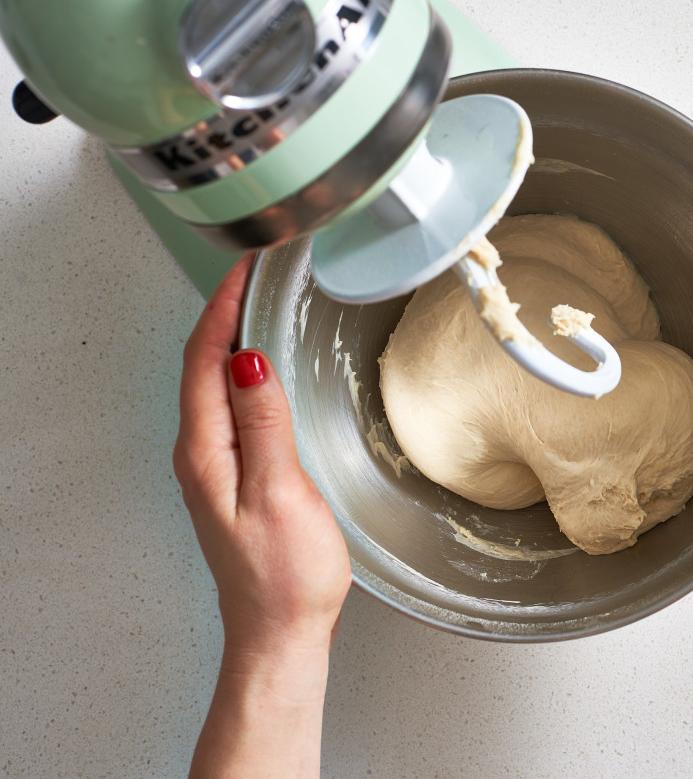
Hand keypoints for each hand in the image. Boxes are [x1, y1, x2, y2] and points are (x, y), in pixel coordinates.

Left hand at [173, 255, 350, 655]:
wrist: (280, 632)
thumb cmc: (285, 575)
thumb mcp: (280, 493)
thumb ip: (264, 424)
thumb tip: (250, 360)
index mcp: (206, 451)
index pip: (204, 359)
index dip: (224, 306)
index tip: (249, 266)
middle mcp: (202, 454)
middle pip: (203, 363)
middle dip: (228, 310)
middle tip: (259, 270)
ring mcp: (216, 466)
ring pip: (217, 383)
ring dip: (237, 337)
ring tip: (264, 302)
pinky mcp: (236, 476)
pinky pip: (233, 406)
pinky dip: (248, 372)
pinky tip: (269, 367)